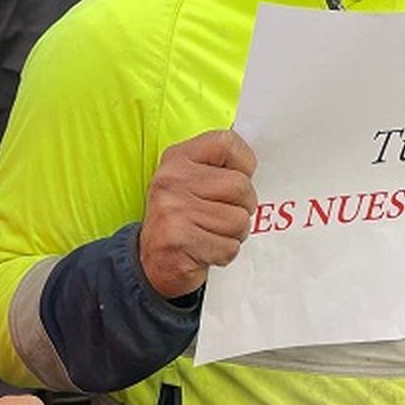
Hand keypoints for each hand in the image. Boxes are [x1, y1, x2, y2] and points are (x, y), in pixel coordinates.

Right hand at [139, 129, 258, 298]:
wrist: (152, 261)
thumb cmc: (183, 219)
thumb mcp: (191, 182)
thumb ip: (219, 169)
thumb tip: (252, 170)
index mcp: (177, 158)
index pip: (226, 143)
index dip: (244, 163)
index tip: (236, 182)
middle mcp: (172, 180)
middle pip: (241, 187)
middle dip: (243, 208)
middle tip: (224, 218)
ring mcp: (173, 210)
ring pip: (238, 220)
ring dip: (233, 235)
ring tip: (213, 235)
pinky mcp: (179, 241)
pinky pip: (228, 247)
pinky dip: (223, 255)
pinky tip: (205, 251)